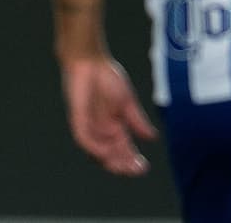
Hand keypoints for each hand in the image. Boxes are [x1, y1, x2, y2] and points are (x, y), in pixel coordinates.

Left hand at [60, 56, 156, 176]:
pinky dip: (94, 147)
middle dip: (123, 165)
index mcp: (114, 127)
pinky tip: (105, 152)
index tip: (144, 167)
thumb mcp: (128, 102)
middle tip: (135, 170)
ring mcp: (89, 125)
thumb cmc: (107, 76)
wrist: (90, 59)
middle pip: (112, 155)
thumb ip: (138, 121)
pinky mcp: (77, 118)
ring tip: (123, 165)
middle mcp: (101, 130)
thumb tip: (153, 138)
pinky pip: (83, 138)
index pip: (124, 150)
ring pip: (98, 151)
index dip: (132, 160)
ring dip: (110, 160)